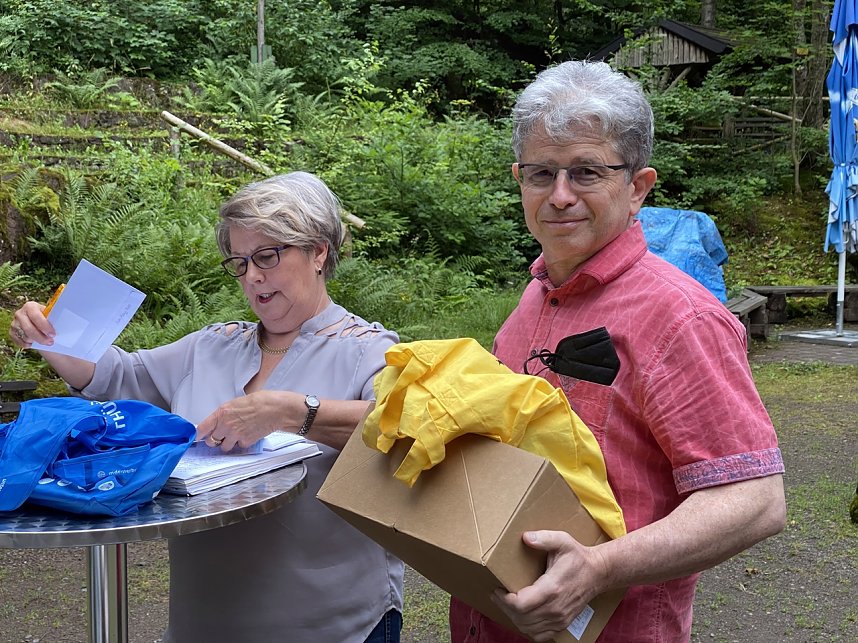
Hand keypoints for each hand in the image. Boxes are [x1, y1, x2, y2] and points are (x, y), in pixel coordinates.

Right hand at [9, 301, 54, 347]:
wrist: (40, 326)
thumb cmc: (49, 320)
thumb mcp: (52, 316)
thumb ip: (56, 318)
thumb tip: (68, 322)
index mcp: (31, 306)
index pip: (36, 316)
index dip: (44, 326)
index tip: (53, 335)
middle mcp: (20, 313)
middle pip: (28, 328)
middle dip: (40, 337)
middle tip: (50, 342)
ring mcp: (14, 323)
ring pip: (24, 336)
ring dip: (35, 341)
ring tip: (44, 342)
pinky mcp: (11, 332)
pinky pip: (18, 341)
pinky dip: (26, 344)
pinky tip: (33, 344)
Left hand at [196, 390, 301, 450]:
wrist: (276, 409)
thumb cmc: (260, 401)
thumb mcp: (237, 403)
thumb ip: (225, 413)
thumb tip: (219, 422)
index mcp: (222, 412)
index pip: (202, 429)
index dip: (199, 435)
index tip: (199, 438)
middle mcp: (226, 425)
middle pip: (211, 441)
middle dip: (216, 440)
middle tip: (222, 436)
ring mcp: (235, 435)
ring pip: (224, 447)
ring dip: (229, 443)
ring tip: (238, 435)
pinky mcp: (246, 442)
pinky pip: (239, 446)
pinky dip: (243, 443)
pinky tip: (249, 434)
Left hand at [491, 530, 605, 641]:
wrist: (598, 573)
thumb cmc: (578, 557)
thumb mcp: (562, 541)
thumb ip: (543, 538)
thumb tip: (525, 537)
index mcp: (552, 588)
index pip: (521, 605)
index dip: (504, 600)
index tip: (497, 589)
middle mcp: (555, 608)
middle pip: (521, 618)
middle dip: (505, 607)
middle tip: (497, 595)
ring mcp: (560, 618)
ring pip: (528, 628)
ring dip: (513, 618)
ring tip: (506, 603)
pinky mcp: (563, 623)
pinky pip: (540, 635)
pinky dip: (527, 628)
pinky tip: (522, 616)